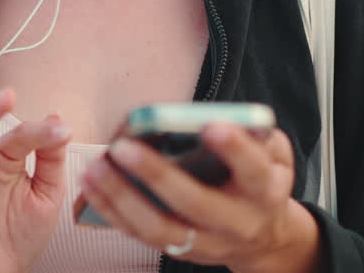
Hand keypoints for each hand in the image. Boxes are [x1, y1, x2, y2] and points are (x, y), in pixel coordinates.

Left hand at [78, 123, 322, 272]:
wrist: (264, 237)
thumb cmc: (260, 179)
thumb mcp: (273, 153)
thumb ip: (254, 134)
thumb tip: (222, 114)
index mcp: (263, 191)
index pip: (252, 169)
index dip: (234, 148)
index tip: (210, 124)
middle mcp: (235, 222)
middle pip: (195, 203)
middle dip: (157, 174)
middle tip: (123, 146)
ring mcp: (205, 242)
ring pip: (160, 227)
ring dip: (122, 197)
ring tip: (96, 167)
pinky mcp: (178, 249)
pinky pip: (139, 235)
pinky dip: (111, 210)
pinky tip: (90, 184)